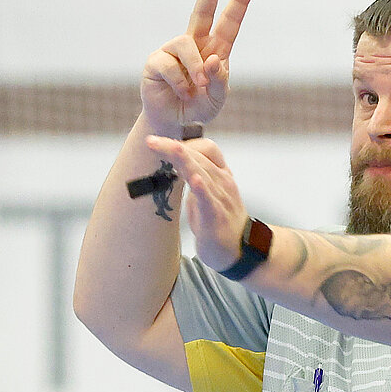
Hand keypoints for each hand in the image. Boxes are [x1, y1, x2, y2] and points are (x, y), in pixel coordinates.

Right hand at [140, 0, 252, 134]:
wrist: (173, 125)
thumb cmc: (198, 108)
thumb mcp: (217, 99)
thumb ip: (220, 82)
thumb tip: (213, 60)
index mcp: (215, 50)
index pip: (228, 24)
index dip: (238, 4)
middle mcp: (194, 45)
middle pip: (202, 13)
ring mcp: (173, 51)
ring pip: (186, 43)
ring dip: (195, 66)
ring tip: (198, 85)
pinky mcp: (156, 61)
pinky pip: (169, 64)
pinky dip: (180, 81)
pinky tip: (182, 92)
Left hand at [144, 133, 249, 272]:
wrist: (240, 250)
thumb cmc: (219, 223)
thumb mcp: (204, 196)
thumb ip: (192, 181)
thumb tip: (175, 169)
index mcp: (219, 174)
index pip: (203, 149)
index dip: (180, 143)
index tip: (157, 141)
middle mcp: (222, 180)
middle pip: (197, 156)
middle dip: (172, 147)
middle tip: (150, 141)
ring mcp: (221, 197)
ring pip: (201, 171)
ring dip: (183, 159)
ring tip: (168, 147)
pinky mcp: (217, 215)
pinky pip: (208, 198)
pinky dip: (201, 188)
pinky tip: (194, 180)